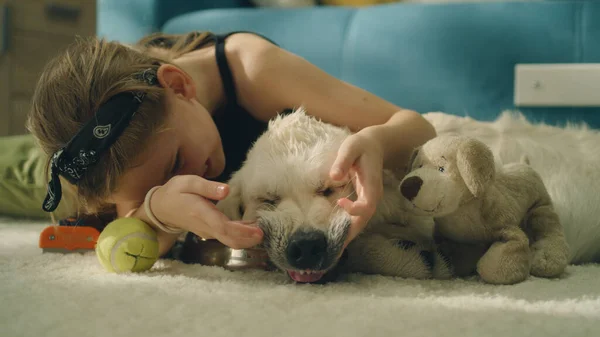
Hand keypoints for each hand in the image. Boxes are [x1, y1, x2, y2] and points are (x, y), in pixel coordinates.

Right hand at [149, 175, 263, 248]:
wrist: (161, 208)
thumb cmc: (176, 192)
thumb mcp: (188, 182)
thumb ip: (207, 187)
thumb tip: (226, 190)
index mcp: (200, 213)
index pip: (223, 227)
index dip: (241, 232)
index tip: (258, 231)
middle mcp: (205, 226)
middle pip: (229, 239)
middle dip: (248, 239)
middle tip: (265, 233)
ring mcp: (207, 232)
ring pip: (229, 240)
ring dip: (246, 238)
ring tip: (262, 229)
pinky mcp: (210, 232)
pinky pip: (226, 237)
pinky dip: (240, 235)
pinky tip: (252, 227)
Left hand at [329, 128, 383, 248]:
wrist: (375, 144)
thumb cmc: (361, 144)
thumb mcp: (351, 147)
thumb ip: (343, 160)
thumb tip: (333, 176)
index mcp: (371, 185)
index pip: (367, 205)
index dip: (354, 210)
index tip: (339, 202)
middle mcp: (373, 196)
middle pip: (364, 220)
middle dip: (350, 235)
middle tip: (333, 250)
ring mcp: (370, 199)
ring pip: (361, 222)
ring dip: (348, 235)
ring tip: (333, 250)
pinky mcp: (364, 200)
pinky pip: (357, 217)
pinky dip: (348, 228)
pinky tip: (336, 236)